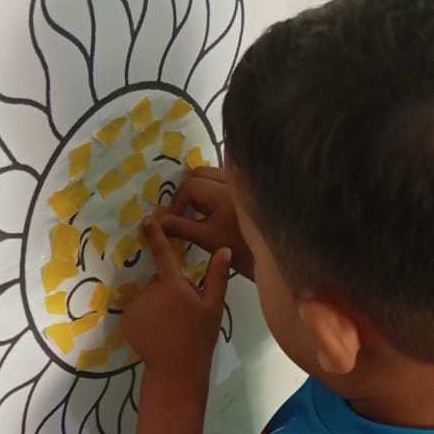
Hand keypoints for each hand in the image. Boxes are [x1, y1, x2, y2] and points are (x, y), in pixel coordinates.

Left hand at [122, 217, 231, 379]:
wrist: (176, 368)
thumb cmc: (199, 336)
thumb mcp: (213, 306)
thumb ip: (217, 276)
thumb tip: (224, 249)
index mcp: (173, 284)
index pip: (163, 252)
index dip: (155, 234)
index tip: (148, 220)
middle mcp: (150, 290)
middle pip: (159, 280)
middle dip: (168, 290)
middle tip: (182, 312)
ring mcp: (136, 305)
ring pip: (148, 296)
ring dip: (157, 304)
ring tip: (171, 325)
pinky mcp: (126, 319)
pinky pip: (138, 311)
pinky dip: (146, 317)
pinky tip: (158, 331)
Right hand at [158, 167, 254, 281]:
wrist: (277, 260)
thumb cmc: (243, 252)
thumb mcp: (208, 240)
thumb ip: (181, 227)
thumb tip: (156, 221)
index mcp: (224, 193)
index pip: (190, 186)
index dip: (178, 202)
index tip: (176, 220)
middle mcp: (236, 181)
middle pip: (201, 173)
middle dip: (189, 191)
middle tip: (187, 213)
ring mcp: (245, 184)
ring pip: (214, 174)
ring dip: (202, 188)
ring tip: (200, 210)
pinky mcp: (251, 190)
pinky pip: (227, 179)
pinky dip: (216, 188)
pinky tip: (216, 208)